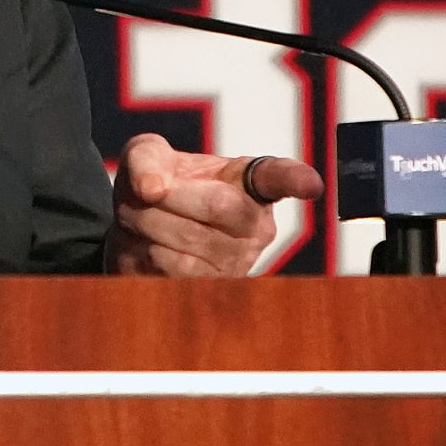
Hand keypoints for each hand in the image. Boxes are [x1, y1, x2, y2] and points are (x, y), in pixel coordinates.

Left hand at [104, 133, 322, 276]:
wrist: (135, 232)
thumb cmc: (156, 187)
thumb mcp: (148, 156)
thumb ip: (147, 157)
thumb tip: (151, 188)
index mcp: (252, 182)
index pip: (280, 177)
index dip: (296, 180)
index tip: (310, 184)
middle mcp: (257, 225)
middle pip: (219, 204)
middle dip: (168, 192)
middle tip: (147, 189)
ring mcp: (238, 262)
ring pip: (186, 235)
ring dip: (145, 219)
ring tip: (142, 214)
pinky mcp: (212, 290)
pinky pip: (169, 265)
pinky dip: (142, 247)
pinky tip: (145, 242)